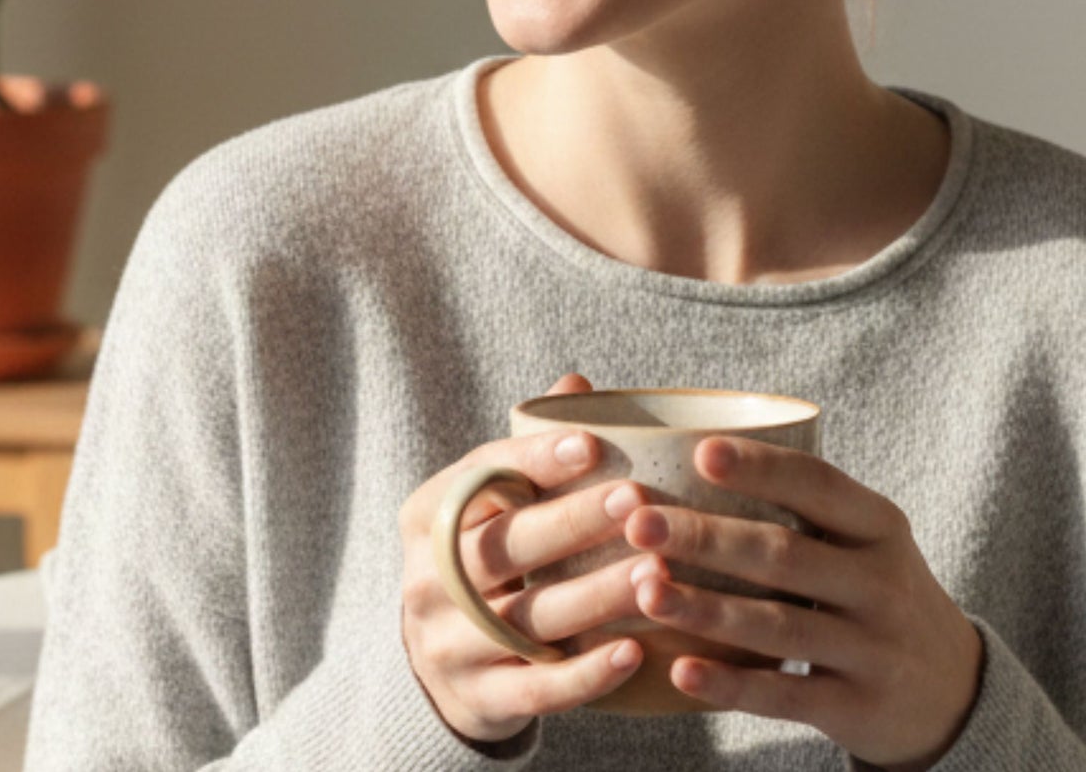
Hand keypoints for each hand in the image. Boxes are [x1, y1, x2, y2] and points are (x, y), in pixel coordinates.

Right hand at [398, 373, 650, 745]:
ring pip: (526, 618)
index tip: (592, 444)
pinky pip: (535, 690)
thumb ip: (530, 448)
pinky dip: (586, 675)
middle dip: (571, 521)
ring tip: (655, 572)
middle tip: (635, 501)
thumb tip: (577, 385)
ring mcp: (448, 645)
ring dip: (595, 596)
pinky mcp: (477, 700)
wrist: (440, 662)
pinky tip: (635, 651)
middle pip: (503, 546)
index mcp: (429, 515)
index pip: (479, 478)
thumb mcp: (491, 502)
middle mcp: (429, 579)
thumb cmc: (487, 555)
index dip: (535, 460)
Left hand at [620, 437, 983, 771]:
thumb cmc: (874, 588)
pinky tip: (680, 669)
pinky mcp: (856, 709)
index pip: (818, 484)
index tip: (699, 450)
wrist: (952, 689)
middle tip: (638, 521)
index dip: (760, 468)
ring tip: (644, 589)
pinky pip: (784, 695)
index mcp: (878, 525)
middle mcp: (880, 583)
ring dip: (705, 609)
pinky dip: (730, 684)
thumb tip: (689, 449)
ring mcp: (871, 649)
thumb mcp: (864, 538)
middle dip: (706, 537)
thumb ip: (802, 502)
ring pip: (776, 627)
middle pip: (783, 554)